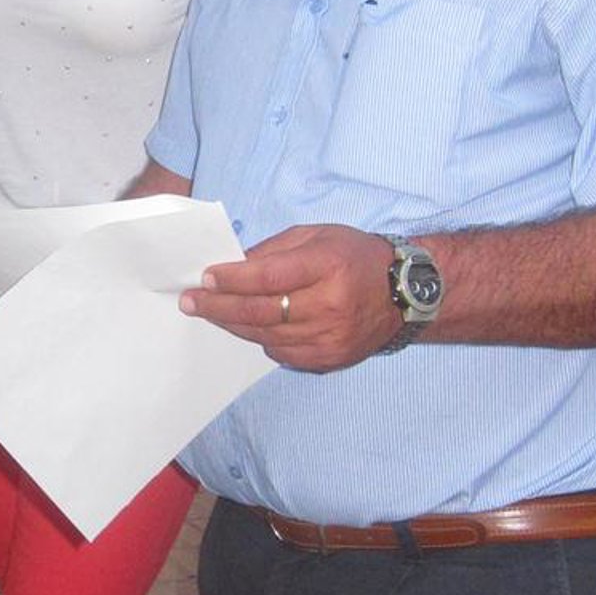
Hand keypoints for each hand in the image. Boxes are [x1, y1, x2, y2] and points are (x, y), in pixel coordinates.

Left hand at [181, 224, 402, 370]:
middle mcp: (331, 305)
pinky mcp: (330, 358)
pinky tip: (247, 326)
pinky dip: (259, 338)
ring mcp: (331, 337)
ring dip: (233, 325)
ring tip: (210, 313)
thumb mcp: (318, 236)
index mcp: (329, 266)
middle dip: (218, 307)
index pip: (268, 277)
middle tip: (190, 302)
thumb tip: (231, 267)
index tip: (205, 278)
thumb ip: (274, 251)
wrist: (405, 294)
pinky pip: (281, 353)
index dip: (232, 280)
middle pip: (260, 311)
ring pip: (265, 336)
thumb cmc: (357, 257)